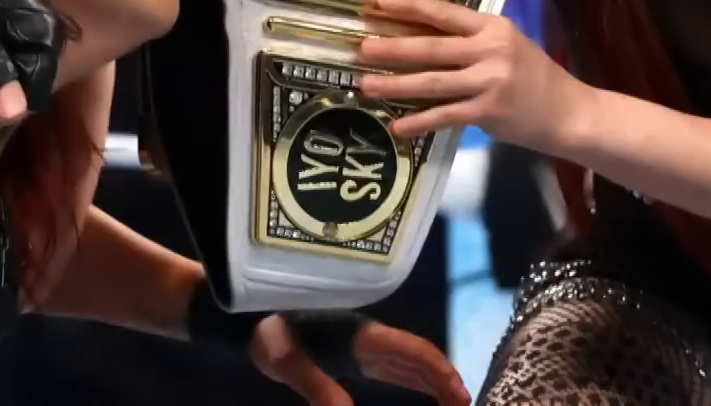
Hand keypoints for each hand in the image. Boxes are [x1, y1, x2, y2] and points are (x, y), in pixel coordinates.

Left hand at [250, 313, 468, 405]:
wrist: (244, 314)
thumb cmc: (264, 332)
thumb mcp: (285, 360)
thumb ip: (315, 386)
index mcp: (358, 336)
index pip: (408, 352)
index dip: (436, 371)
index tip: (459, 393)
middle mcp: (367, 335)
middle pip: (415, 355)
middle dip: (443, 378)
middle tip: (465, 403)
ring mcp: (361, 341)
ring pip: (407, 358)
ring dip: (432, 377)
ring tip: (454, 399)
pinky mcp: (353, 348)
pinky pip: (393, 361)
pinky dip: (414, 375)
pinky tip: (422, 386)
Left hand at [358, 0, 592, 152]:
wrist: (570, 112)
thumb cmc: (535, 76)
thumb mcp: (507, 45)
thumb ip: (471, 40)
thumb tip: (421, 35)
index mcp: (492, 27)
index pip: (444, 12)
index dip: (410, 6)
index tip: (379, 1)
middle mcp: (490, 50)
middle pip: (432, 47)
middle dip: (392, 48)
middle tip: (360, 48)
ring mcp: (489, 82)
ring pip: (432, 82)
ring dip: (395, 85)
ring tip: (365, 86)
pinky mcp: (488, 112)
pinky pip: (445, 116)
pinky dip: (419, 122)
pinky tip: (398, 127)